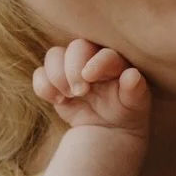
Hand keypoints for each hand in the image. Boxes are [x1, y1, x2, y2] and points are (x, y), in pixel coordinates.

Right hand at [32, 38, 149, 134]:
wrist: (109, 129)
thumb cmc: (127, 111)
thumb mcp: (135, 105)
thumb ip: (135, 90)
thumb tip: (132, 76)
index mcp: (115, 60)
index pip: (105, 53)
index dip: (96, 62)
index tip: (89, 76)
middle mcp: (92, 58)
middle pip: (76, 47)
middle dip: (73, 68)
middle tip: (79, 92)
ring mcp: (71, 68)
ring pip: (54, 55)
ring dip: (56, 75)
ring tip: (66, 96)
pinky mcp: (55, 81)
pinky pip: (40, 74)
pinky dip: (43, 86)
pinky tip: (57, 100)